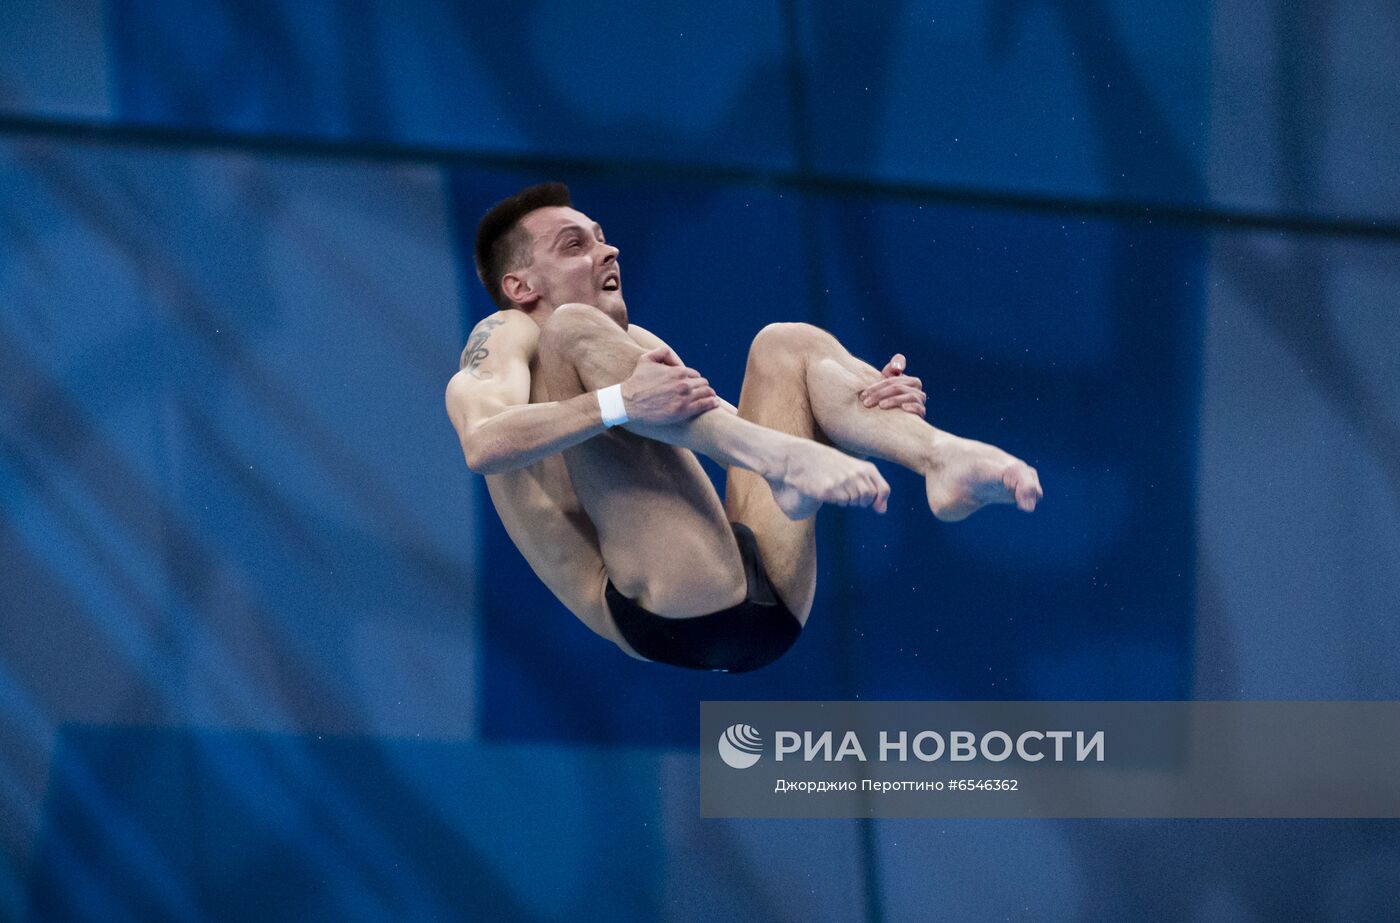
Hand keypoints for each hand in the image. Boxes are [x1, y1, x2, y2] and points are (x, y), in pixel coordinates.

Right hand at [619, 346, 719, 424]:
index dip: (693, 379)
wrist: (629, 402)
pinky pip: (704, 405)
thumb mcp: (646, 359)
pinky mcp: (683, 411)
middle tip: (703, 392)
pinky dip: (711, 403)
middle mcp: (683, 383)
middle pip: (703, 383)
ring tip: (712, 397)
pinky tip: (715, 403)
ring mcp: (684, 398)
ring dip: (710, 394)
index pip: (695, 374)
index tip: (692, 385)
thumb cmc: (637, 381)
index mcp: (678, 371)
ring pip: (706, 393)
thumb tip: (677, 360)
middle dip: (702, 386)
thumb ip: (663, 352)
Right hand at [767, 440, 890, 519]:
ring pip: (855, 501)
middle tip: (845, 491)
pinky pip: (841, 502)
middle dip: (859, 500)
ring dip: (847, 500)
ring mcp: (843, 482)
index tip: (873, 505)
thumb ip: (871, 486)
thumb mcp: (852, 468)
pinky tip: (827, 491)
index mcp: (864, 467)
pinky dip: (836, 500)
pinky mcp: (829, 491)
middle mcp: (856, 474)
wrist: (799, 458)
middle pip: (868, 498)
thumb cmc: (827, 464)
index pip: (884, 490)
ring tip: (835, 489)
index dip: (879, 501)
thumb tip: (882, 511)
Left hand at [859, 354, 925, 416]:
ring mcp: (920, 400)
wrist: (897, 421)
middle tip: (866, 402)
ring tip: (881, 405)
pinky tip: (902, 408)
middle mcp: (917, 388)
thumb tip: (897, 367)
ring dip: (893, 400)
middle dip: (879, 394)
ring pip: (909, 396)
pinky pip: (919, 408)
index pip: (892, 379)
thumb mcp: (887, 385)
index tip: (863, 394)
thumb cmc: (888, 400)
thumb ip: (890, 371)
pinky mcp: (921, 412)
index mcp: (909, 380)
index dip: (878, 385)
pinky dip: (911, 407)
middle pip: (897, 387)